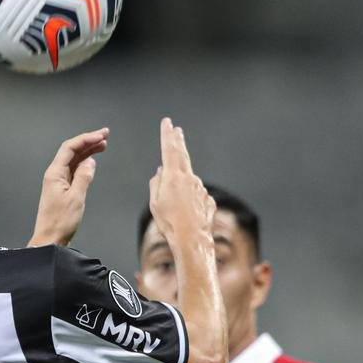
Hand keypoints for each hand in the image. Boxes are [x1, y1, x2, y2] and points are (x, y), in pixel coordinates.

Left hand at [28, 128, 108, 246]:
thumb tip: (90, 162)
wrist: (50, 239)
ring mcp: (58, 181)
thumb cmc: (60, 222)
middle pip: (72, 151)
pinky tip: (92, 162)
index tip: (101, 135)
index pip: (70, 148)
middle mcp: (55, 174)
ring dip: (88, 152)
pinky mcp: (62, 189)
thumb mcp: (76, 198)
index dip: (86, 139)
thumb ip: (84, 177)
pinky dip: (84, 164)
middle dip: (88, 142)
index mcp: (55, 173)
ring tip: (103, 145)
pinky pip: (74, 170)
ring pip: (74, 160)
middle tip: (105, 136)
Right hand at [148, 117, 213, 245]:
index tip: (167, 123)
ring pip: (188, 181)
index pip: (170, 149)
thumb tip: (161, 171)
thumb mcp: (154, 202)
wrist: (191, 239)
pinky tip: (186, 215)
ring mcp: (200, 188)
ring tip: (174, 205)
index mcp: (174, 176)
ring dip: (181, 186)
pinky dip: (189, 200)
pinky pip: (195, 195)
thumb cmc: (169, 222)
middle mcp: (190, 178)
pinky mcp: (208, 199)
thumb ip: (156, 183)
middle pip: (183, 155)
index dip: (167, 135)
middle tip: (177, 129)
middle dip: (179, 141)